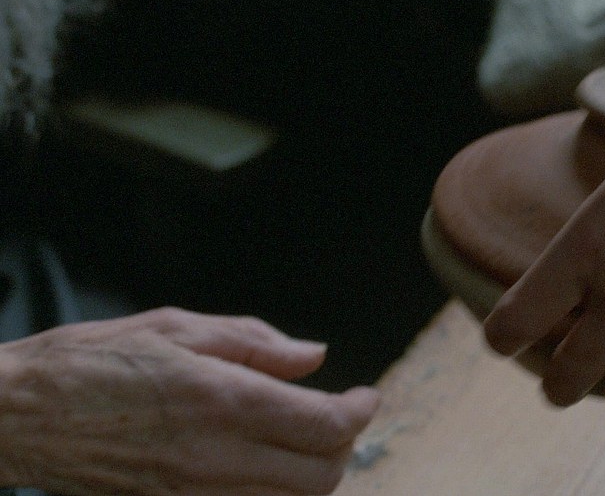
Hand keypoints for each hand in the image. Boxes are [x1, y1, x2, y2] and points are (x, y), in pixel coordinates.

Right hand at [0, 308, 379, 494]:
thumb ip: (255, 342)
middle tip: (338, 416)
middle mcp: (215, 456)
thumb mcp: (177, 329)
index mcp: (222, 399)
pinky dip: (277, 495)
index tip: (365, 396)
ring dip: (315, 474)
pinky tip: (267, 465)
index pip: (324, 424)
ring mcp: (195, 495)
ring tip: (307, 439)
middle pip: (321, 476)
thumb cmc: (91, 362)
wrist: (20, 414)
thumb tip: (313, 355)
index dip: (359, 411)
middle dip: (345, 446)